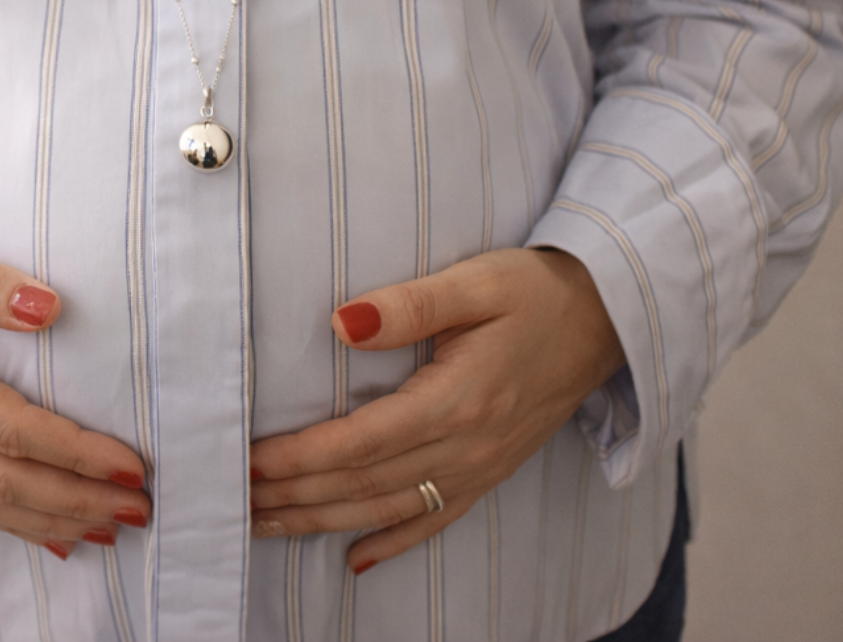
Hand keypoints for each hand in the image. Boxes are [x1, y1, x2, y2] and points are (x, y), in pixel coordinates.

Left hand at [248, 247, 623, 573]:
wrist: (608, 319)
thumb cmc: (537, 292)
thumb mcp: (476, 283)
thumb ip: (408, 305)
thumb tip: (341, 323)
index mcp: (457, 400)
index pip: (360, 441)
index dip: (300, 456)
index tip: (250, 461)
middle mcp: (467, 446)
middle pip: (364, 484)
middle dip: (295, 496)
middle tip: (234, 501)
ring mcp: (480, 466)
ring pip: (389, 509)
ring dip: (323, 522)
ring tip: (267, 526)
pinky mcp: (491, 470)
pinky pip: (435, 519)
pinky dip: (392, 543)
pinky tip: (356, 560)